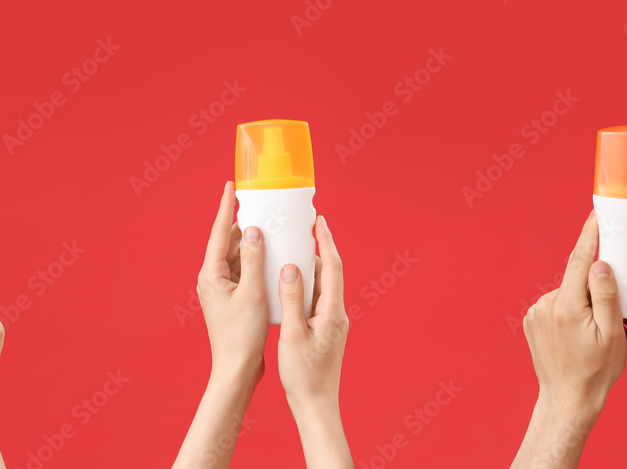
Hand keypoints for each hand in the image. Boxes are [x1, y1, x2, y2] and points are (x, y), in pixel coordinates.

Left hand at [196, 181, 267, 386]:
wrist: (237, 370)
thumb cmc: (243, 336)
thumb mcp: (252, 293)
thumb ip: (253, 259)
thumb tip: (252, 230)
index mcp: (211, 274)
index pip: (220, 232)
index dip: (226, 207)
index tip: (231, 185)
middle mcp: (213, 278)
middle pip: (230, 242)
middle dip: (245, 225)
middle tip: (261, 205)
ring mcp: (222, 289)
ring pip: (239, 256)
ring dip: (254, 244)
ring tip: (271, 227)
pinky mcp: (234, 298)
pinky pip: (245, 271)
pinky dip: (257, 262)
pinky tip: (274, 257)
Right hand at [277, 215, 352, 468]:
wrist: (316, 405)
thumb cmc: (303, 374)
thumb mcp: (292, 333)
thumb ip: (292, 298)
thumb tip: (291, 265)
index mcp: (332, 312)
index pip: (332, 267)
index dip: (325, 241)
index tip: (319, 220)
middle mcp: (337, 314)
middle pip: (329, 273)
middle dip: (318, 249)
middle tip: (303, 227)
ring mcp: (332, 323)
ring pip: (322, 286)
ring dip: (310, 267)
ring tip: (293, 249)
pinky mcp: (325, 331)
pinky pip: (316, 299)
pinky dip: (305, 285)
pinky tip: (290, 284)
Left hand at [512, 213, 625, 467]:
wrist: (567, 399)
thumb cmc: (597, 371)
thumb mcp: (611, 334)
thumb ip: (606, 296)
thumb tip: (601, 263)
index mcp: (567, 306)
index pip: (579, 260)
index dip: (590, 234)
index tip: (598, 214)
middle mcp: (546, 304)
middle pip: (575, 277)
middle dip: (594, 276)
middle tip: (614, 287)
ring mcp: (535, 312)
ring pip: (566, 292)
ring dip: (582, 297)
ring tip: (597, 326)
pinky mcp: (531, 321)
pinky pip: (556, 304)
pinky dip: (570, 308)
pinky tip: (580, 331)